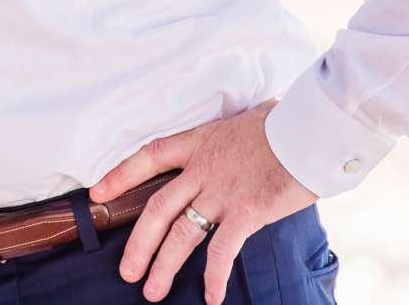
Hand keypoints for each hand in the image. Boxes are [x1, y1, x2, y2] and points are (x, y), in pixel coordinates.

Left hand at [89, 102, 313, 302]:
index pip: (150, 157)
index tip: (98, 193)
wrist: (310, 129)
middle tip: (127, 271)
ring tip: (152, 290)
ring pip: (182, 234)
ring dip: (165, 266)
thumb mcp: (246, 121)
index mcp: (200, 142)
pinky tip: (210, 297)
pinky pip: (222, 250)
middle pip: (158, 208)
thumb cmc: (285, 123)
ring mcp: (222, 192)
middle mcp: (204, 168)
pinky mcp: (246, 212)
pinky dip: (214, 276)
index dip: (121, 176)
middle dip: (139, 243)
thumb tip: (242, 132)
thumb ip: (232, 138)